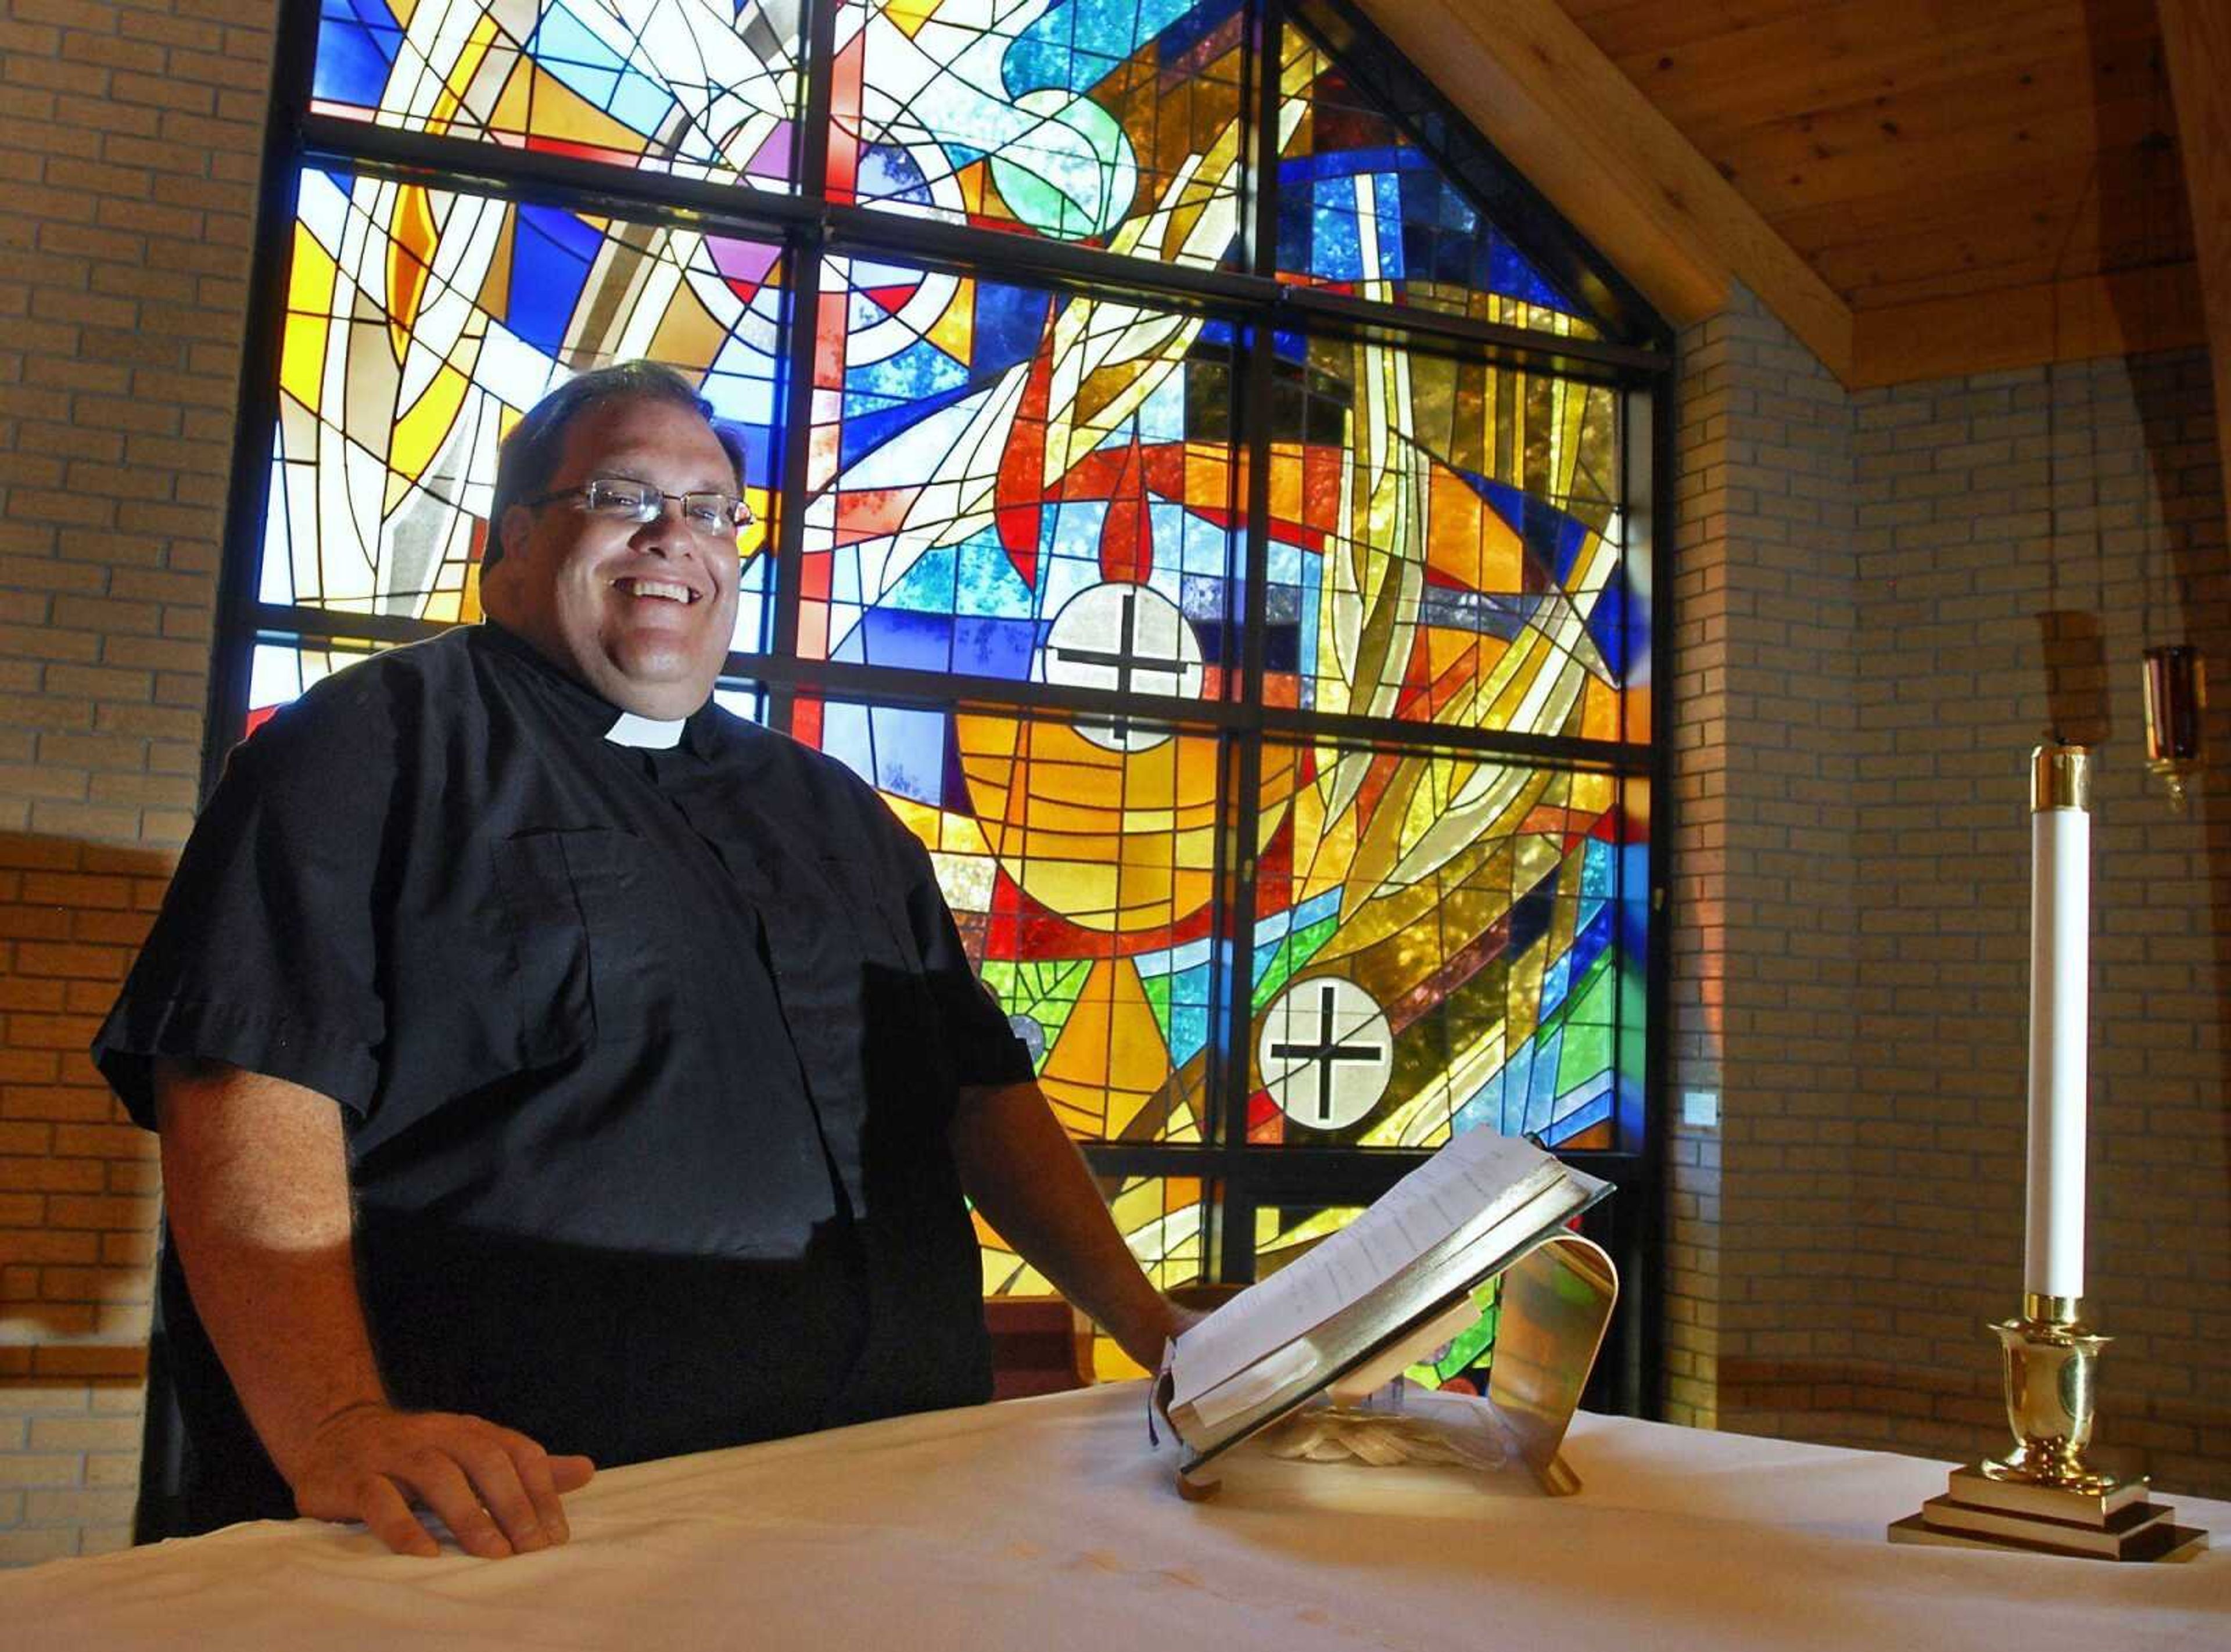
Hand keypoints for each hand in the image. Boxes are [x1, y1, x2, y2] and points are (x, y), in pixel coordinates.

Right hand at [288, 1402, 594, 1558]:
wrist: (332, 1434)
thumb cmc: (415, 1453)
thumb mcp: (470, 1452)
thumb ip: (523, 1466)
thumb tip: (586, 1470)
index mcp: (468, 1430)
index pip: (518, 1452)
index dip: (541, 1491)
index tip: (556, 1536)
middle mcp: (436, 1434)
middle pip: (485, 1459)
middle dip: (514, 1504)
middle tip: (533, 1548)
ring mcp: (394, 1453)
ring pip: (437, 1475)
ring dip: (470, 1515)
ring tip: (494, 1554)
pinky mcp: (354, 1478)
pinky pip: (380, 1500)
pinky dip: (404, 1527)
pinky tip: (427, 1554)